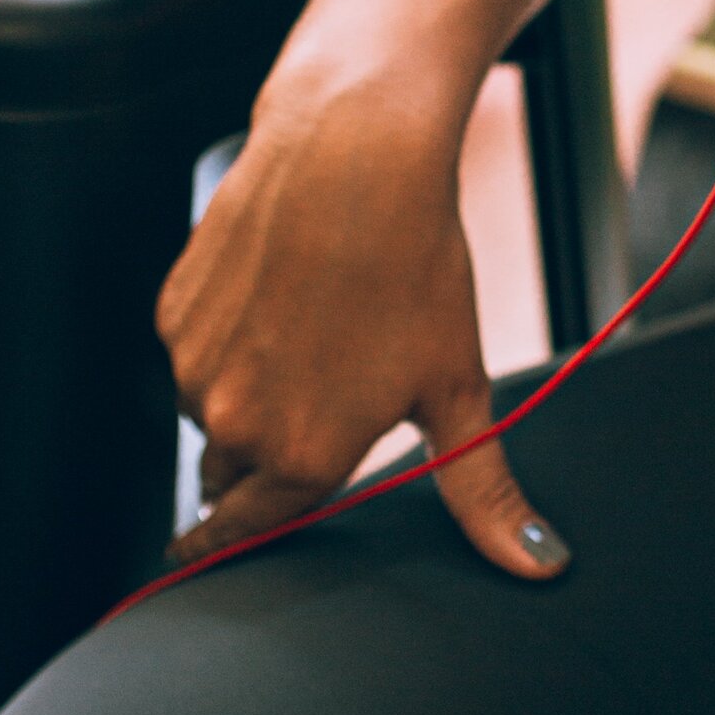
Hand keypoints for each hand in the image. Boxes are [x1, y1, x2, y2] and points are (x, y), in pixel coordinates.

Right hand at [158, 55, 566, 583]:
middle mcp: (233, 421)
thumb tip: (540, 563)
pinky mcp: (174, 308)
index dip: (224, 549)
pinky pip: (192, 349)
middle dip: (258, 460)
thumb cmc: (413, 262)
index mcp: (300, 458)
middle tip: (302, 411)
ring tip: (304, 335)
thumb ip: (482, 490)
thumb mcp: (458, 384)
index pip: (245, 535)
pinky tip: (273, 295)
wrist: (354, 151)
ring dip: (241, 394)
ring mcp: (195, 362)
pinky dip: (222, 337)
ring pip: (210, 408)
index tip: (196, 558)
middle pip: (230, 474)